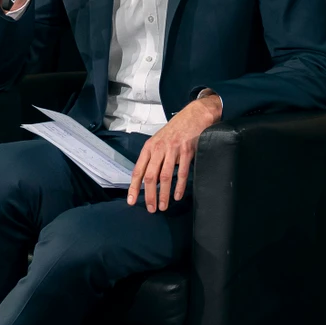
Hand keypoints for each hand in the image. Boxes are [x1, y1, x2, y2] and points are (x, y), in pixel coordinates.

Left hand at [126, 94, 222, 211]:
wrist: (194, 115)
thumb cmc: (175, 131)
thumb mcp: (159, 142)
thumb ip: (153, 159)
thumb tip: (149, 181)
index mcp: (149, 148)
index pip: (137, 170)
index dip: (134, 187)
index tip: (131, 201)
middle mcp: (158, 149)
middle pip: (150, 176)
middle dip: (149, 195)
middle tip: (151, 209)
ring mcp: (172, 150)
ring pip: (165, 176)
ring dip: (163, 194)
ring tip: (163, 206)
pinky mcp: (186, 151)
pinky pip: (182, 172)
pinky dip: (179, 186)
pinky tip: (177, 196)